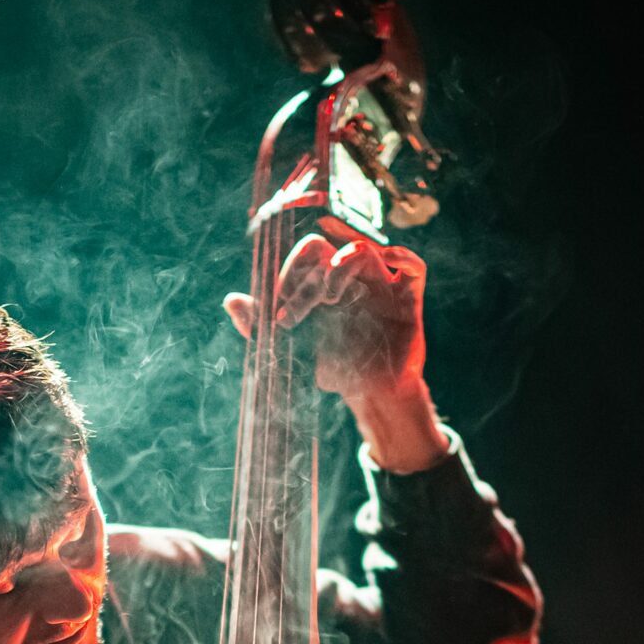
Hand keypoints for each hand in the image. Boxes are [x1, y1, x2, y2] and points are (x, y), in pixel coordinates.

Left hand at [224, 234, 448, 471]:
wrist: (371, 394)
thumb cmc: (335, 367)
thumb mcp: (292, 350)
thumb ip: (260, 326)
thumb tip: (230, 300)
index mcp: (324, 281)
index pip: (307, 257)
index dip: (290, 275)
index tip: (278, 311)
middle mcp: (351, 277)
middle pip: (330, 249)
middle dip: (309, 276)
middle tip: (295, 310)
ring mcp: (380, 285)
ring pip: (365, 250)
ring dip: (345, 261)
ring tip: (330, 294)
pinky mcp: (408, 299)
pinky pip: (414, 268)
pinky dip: (404, 257)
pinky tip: (390, 258)